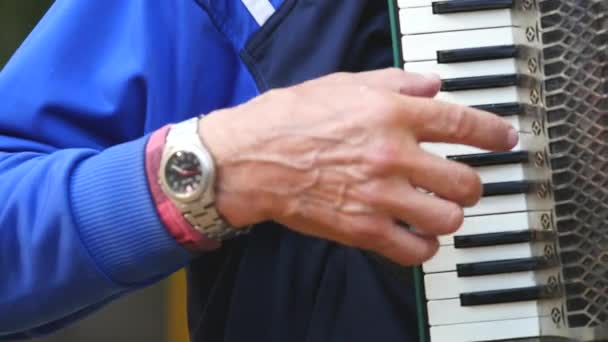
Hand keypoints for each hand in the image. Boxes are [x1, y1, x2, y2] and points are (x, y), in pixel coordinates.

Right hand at [198, 68, 517, 264]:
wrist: (249, 159)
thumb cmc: (288, 119)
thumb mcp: (342, 84)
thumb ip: (395, 82)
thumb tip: (433, 86)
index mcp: (391, 114)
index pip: (463, 125)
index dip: (493, 134)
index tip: (505, 140)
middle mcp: (392, 155)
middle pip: (465, 181)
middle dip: (473, 184)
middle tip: (464, 183)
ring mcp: (379, 196)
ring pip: (447, 218)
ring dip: (450, 215)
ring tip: (439, 209)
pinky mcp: (362, 229)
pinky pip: (415, 251)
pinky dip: (425, 246)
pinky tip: (417, 235)